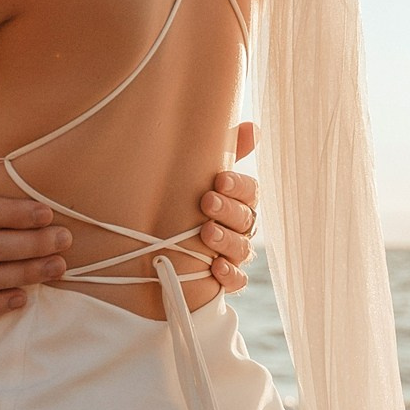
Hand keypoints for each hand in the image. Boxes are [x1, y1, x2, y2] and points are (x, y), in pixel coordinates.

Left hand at [197, 120, 259, 292]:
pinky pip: (237, 281)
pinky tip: (214, 268)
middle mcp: (242, 228)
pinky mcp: (226, 281)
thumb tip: (255, 128)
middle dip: (228, 210)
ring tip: (206, 233)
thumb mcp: (200, 173)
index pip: (251, 192)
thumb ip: (226, 151)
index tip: (219, 179)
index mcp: (240, 201)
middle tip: (206, 202)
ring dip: (225, 241)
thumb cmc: (185, 200)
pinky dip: (228, 275)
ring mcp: (235, 255)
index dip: (238, 186)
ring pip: (242, 249)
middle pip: (246, 219)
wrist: (154, 244)